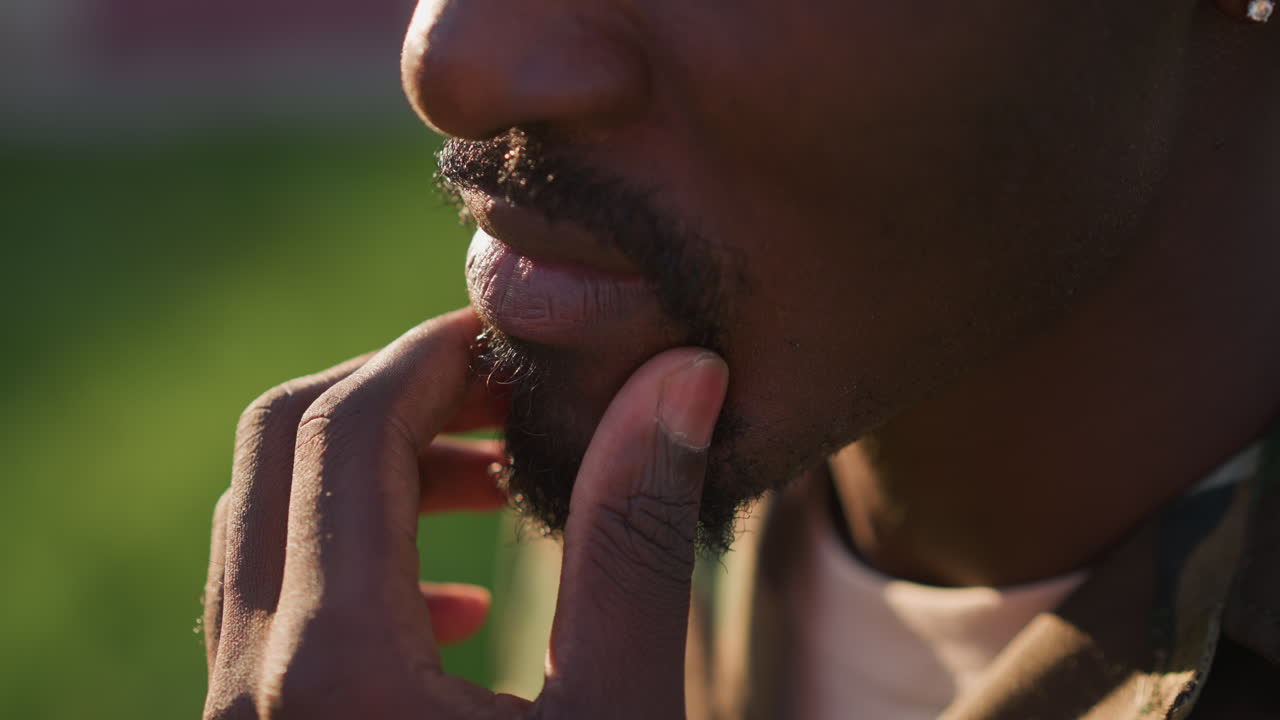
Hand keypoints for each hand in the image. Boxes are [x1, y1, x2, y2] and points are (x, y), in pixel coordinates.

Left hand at [202, 308, 729, 718]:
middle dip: (399, 391)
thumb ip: (633, 542)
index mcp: (333, 666)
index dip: (438, 355)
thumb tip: (680, 376)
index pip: (351, 428)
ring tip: (493, 481)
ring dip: (373, 466)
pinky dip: (346, 548)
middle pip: (282, 445)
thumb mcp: (619, 714)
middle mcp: (249, 684)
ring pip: (263, 513)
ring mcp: (236, 713)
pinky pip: (262, 595)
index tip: (523, 343)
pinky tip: (458, 604)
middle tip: (511, 401)